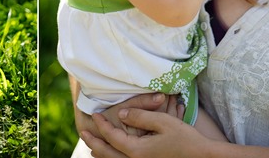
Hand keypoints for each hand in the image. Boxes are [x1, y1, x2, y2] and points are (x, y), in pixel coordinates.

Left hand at [81, 108, 206, 157]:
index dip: (101, 125)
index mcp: (137, 151)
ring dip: (102, 153)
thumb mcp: (162, 121)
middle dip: (94, 143)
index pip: (111, 136)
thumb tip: (121, 113)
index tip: (94, 115)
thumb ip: (139, 116)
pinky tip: (114, 154)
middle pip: (107, 154)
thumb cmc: (185, 139)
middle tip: (83, 133)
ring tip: (93, 146)